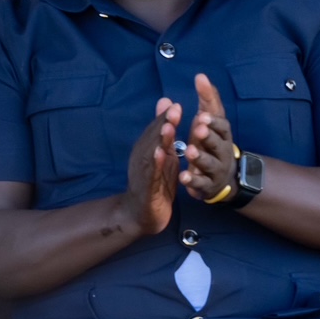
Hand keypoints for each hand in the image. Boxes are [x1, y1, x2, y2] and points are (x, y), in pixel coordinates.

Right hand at [117, 100, 181, 236]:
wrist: (142, 214)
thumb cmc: (156, 182)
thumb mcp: (163, 155)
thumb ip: (165, 133)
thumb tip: (166, 105)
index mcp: (147, 150)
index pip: (156, 131)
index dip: (165, 118)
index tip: (177, 104)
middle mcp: (142, 158)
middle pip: (152, 138)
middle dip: (163, 123)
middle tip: (175, 110)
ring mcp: (143, 173)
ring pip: (151, 153)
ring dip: (159, 140)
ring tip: (169, 127)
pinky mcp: (147, 188)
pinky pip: (151, 174)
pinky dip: (156, 164)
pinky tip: (162, 155)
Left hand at [175, 75, 240, 204]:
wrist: (223, 178)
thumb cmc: (212, 143)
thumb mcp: (211, 122)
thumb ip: (207, 100)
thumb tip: (201, 76)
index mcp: (223, 135)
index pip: (222, 127)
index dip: (214, 122)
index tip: (203, 115)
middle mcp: (223, 152)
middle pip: (218, 144)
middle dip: (208, 137)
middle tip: (198, 129)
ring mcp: (216, 170)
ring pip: (210, 163)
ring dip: (200, 157)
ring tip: (188, 151)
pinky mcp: (207, 185)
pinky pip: (201, 183)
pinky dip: (192, 180)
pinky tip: (182, 176)